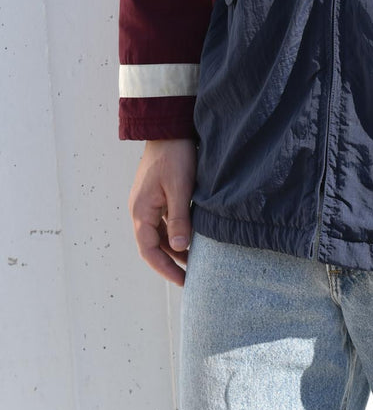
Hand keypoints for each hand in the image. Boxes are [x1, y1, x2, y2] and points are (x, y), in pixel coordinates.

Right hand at [128, 138, 196, 286]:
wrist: (169, 128)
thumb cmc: (175, 156)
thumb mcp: (179, 188)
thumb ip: (179, 219)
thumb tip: (179, 248)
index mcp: (141, 211)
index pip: (149, 250)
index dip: (165, 269)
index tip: (184, 281)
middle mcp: (140, 210)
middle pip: (152, 245)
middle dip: (171, 263)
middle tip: (192, 277)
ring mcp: (148, 203)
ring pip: (158, 235)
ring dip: (174, 249)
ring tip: (195, 261)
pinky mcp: (156, 196)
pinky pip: (163, 222)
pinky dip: (176, 234)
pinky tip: (191, 238)